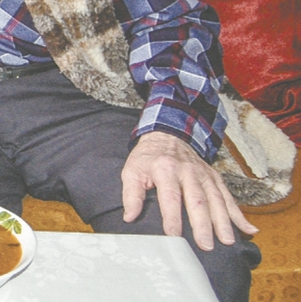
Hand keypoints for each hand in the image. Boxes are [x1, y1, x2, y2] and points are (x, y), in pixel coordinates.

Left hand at [121, 131, 256, 250]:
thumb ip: (131, 194)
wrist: (167, 135)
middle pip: (197, 200)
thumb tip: (130, 217)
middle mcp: (188, 172)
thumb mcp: (132, 171)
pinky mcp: (215, 178)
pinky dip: (239, 214)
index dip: (172, 217)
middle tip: (206, 245)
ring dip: (223, 222)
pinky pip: (229, 197)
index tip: (173, 236)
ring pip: (216, 199)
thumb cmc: (148, 158)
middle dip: (203, 224)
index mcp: (165, 169)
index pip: (170, 196)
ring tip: (227, 241)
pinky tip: (249, 229)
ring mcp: (204, 174)